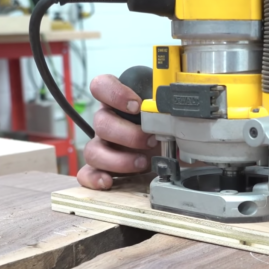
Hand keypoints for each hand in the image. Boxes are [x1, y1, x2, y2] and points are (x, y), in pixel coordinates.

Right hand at [77, 74, 158, 189]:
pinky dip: (94, 178)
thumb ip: (167, 103)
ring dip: (118, 159)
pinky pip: (87, 173)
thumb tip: (181, 102)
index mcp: (117, 102)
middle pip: (101, 123)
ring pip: (93, 150)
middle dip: (128, 134)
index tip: (136, 105)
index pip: (101, 87)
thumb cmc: (163, 125)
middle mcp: (106, 122)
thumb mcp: (166, 110)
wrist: (168, 148)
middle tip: (151, 140)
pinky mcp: (102, 168)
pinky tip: (108, 181)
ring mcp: (102, 146)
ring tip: (142, 163)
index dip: (115, 94)